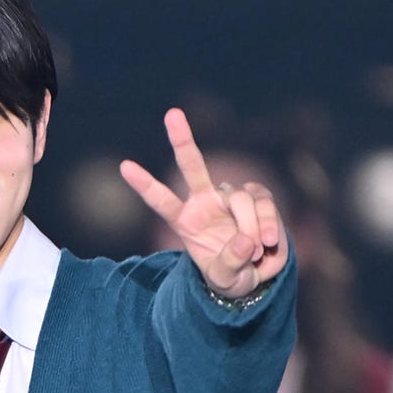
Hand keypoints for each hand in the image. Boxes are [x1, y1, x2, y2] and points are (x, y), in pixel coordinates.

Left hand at [120, 108, 288, 298]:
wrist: (258, 276)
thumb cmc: (231, 276)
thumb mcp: (225, 279)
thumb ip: (230, 262)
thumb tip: (244, 239)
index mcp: (185, 221)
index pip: (161, 200)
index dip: (145, 184)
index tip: (124, 166)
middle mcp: (205, 202)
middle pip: (192, 165)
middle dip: (182, 139)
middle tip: (172, 113)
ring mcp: (231, 197)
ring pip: (241, 199)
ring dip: (252, 226)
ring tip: (258, 250)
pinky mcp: (258, 198)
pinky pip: (264, 203)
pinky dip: (268, 222)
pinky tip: (268, 243)